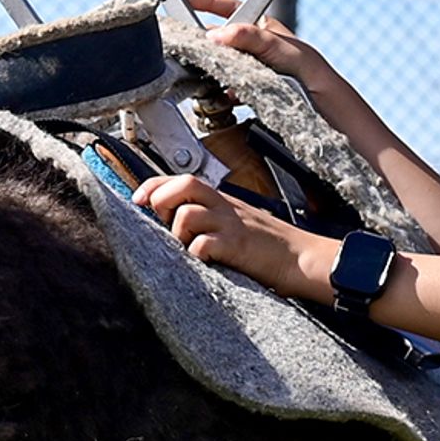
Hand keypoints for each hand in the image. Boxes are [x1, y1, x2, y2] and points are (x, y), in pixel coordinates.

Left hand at [134, 170, 332, 300]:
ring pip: (188, 215)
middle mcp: (225, 207)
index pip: (182, 179)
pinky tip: (205, 261)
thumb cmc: (268, 246)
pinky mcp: (238, 247)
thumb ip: (209, 216)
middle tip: (163, 221)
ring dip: (179, 232)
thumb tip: (172, 218)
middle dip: (163, 199)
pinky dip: (197, 253)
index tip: (138, 199)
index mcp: (222, 200)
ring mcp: (231, 225)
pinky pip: (204, 245)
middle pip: (185, 184)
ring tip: (189, 247)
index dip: (155, 185)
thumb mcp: (236, 221)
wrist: (301, 258)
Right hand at [184, 0, 336, 88]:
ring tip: (201, 69)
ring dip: (210, 66)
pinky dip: (220, 90)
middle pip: (219, 38)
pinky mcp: (249, 88)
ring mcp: (250, 66)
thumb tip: (216, 35)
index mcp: (260, 26)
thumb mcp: (277, 45)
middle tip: (188, 43)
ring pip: (220, 62)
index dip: (208, 2)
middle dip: (204, 41)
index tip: (188, 0)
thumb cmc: (308, 67)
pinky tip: (221, 93)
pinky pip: (225, 87)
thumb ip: (248, 37)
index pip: (229, 7)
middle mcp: (252, 45)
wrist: (321, 102)